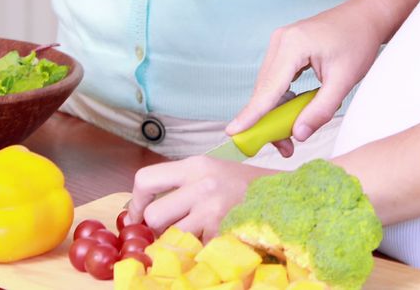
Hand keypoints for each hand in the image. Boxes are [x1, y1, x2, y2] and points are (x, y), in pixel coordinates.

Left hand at [127, 156, 274, 241]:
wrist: (285, 196)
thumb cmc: (242, 186)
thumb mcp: (209, 172)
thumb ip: (179, 185)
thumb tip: (140, 211)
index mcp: (194, 165)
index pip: (145, 180)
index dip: (134, 202)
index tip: (136, 216)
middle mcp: (202, 184)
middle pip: (153, 215)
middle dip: (158, 228)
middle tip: (171, 229)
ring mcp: (214, 211)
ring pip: (173, 238)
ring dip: (178, 243)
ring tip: (194, 236)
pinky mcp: (226, 233)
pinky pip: (196, 251)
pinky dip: (200, 252)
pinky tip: (212, 243)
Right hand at [226, 0, 384, 156]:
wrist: (365, 16)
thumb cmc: (358, 43)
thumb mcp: (344, 80)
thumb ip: (321, 109)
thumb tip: (298, 134)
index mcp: (293, 45)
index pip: (268, 88)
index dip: (251, 114)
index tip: (233, 132)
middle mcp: (280, 41)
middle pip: (265, 90)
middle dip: (269, 121)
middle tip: (285, 148)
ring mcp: (280, 43)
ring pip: (269, 86)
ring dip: (276, 111)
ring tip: (291, 136)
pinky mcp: (284, 48)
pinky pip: (276, 79)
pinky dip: (282, 98)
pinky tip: (294, 112)